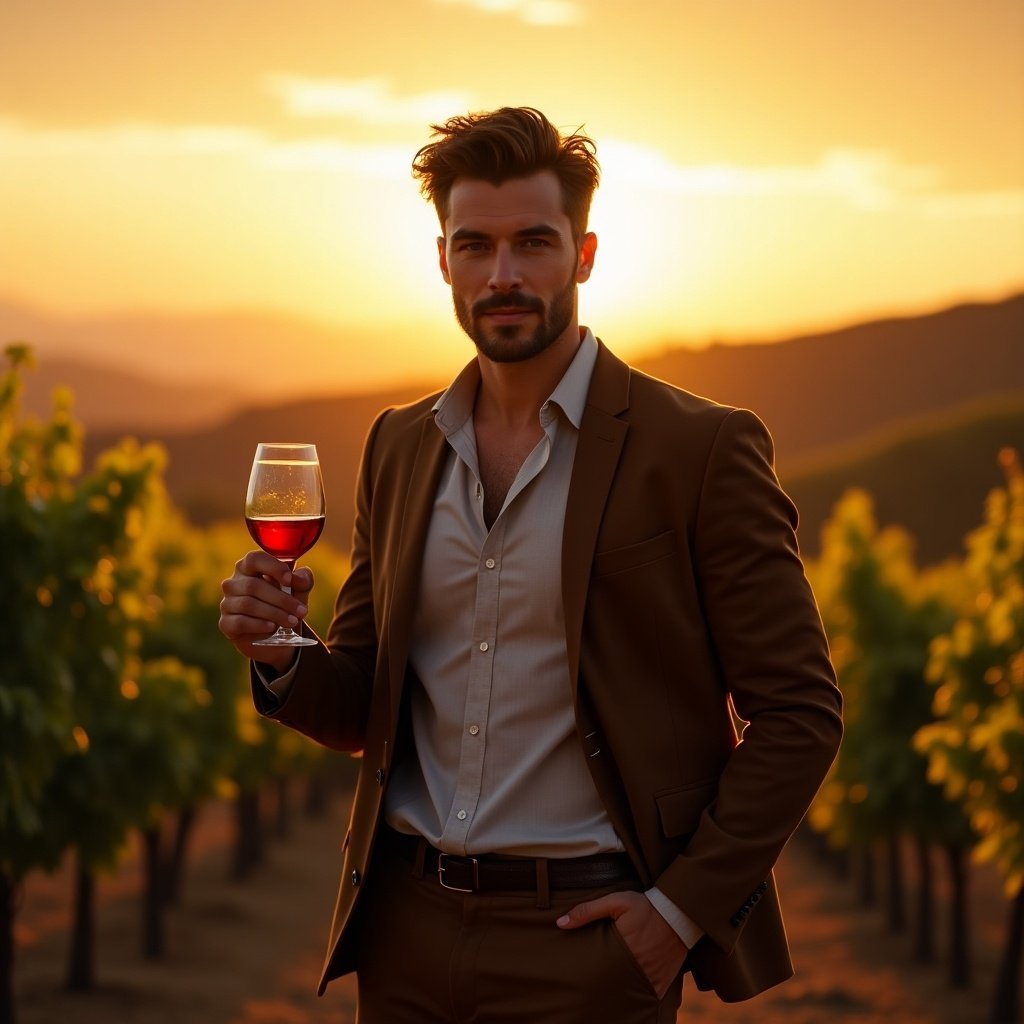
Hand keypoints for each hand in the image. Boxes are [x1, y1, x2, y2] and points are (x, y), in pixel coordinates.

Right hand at [218, 551, 314, 671]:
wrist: (277, 636)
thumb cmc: (285, 604)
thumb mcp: (299, 591)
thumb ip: (302, 580)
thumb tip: (298, 579)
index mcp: (249, 567)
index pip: (254, 559)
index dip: (272, 567)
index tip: (289, 580)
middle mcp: (233, 583)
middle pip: (253, 586)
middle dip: (282, 599)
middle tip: (301, 611)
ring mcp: (227, 603)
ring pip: (248, 604)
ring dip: (274, 613)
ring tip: (292, 621)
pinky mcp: (226, 623)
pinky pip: (240, 622)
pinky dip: (259, 625)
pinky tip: (272, 627)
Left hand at [556, 891, 687, 998]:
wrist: (679, 913)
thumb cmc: (645, 907)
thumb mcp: (616, 901)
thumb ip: (587, 911)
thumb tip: (560, 923)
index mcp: (621, 948)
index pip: (596, 968)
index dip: (585, 972)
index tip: (576, 972)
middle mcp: (635, 967)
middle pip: (609, 984)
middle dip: (598, 985)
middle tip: (587, 985)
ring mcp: (649, 978)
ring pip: (626, 994)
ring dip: (615, 992)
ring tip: (603, 992)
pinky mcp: (661, 984)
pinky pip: (644, 998)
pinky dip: (635, 998)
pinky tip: (624, 996)